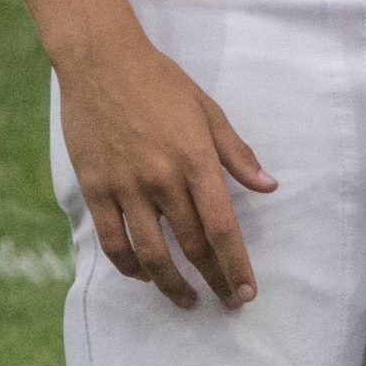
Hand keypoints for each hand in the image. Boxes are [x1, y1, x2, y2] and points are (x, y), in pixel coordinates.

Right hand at [56, 34, 277, 310]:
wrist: (102, 63)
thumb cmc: (162, 83)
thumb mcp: (208, 110)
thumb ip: (237, 153)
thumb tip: (269, 186)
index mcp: (196, 159)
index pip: (222, 226)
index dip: (236, 265)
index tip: (246, 292)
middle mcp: (163, 180)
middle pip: (192, 245)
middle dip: (213, 279)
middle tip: (226, 302)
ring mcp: (126, 188)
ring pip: (151, 254)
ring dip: (171, 285)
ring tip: (187, 300)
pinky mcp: (96, 190)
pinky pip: (114, 242)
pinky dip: (130, 266)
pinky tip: (145, 275)